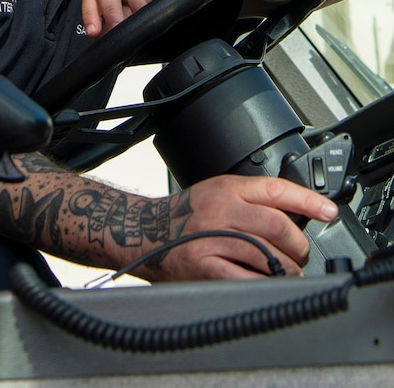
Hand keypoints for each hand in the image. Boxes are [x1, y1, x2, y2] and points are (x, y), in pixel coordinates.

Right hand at [133, 174, 338, 281]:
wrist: (143, 231)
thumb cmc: (185, 217)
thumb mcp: (217, 194)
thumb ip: (251, 200)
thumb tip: (298, 215)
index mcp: (226, 189)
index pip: (275, 189)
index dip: (308, 200)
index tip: (328, 211)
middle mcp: (220, 210)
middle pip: (279, 226)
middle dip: (300, 246)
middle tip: (301, 254)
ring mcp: (212, 238)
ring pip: (269, 255)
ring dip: (287, 269)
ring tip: (287, 272)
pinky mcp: (205, 265)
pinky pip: (248, 278)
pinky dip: (265, 284)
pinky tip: (265, 282)